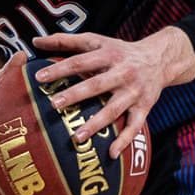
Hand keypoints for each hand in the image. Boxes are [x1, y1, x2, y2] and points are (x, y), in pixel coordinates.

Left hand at [32, 30, 190, 158]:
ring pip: (113, 109)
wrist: (159, 59)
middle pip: (96, 85)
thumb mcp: (96, 41)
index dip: (60, 69)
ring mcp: (133, 92)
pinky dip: (124, 140)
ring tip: (76, 138)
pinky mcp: (144, 107)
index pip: (80, 61)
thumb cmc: (119, 51)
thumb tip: (35, 40)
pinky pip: (134, 126)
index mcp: (108, 54)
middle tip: (54, 105)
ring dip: (96, 124)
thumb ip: (65, 41)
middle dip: (75, 95)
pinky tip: (110, 154)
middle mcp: (122, 72)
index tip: (40, 77)